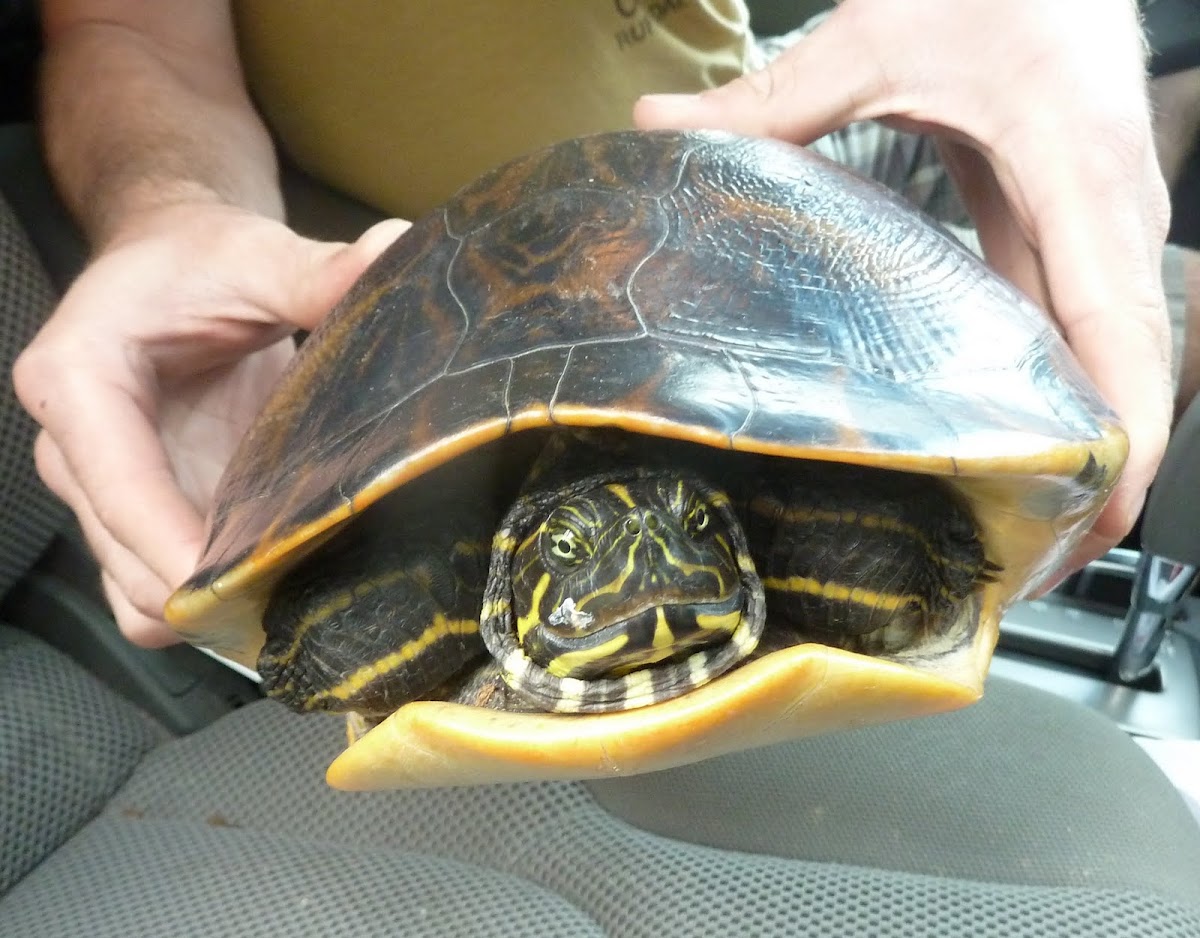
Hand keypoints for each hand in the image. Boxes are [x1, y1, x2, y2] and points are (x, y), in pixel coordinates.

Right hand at [14, 202, 408, 645]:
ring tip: (292, 593)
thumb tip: (392, 255)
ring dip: (207, 609)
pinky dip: (207, 601)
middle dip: (205, 590)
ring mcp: (105, 493)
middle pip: (126, 561)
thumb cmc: (196, 259)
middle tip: (301, 589)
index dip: (173, 546)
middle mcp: (73, 450)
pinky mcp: (143, 514)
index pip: (117, 485)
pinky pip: (158, 589)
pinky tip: (271, 578)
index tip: (241, 583)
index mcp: (77, 380)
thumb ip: (318, 270)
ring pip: (137, 596)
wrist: (174, 265)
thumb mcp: (256, 255)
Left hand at [635, 0, 1171, 577]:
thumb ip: (775, 93)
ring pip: (1108, 364)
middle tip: (1017, 564)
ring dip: (1078, 450)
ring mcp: (1096, 229)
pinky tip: (1002, 441)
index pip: (1124, 337)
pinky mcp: (1068, 232)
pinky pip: (1074, 332)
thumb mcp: (881, 33)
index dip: (1118, 444)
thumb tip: (660, 129)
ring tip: (1010, 529)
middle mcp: (1106, 219)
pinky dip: (1057, 397)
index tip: (1081, 522)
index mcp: (1078, 181)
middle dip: (1094, 480)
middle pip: (1126, 378)